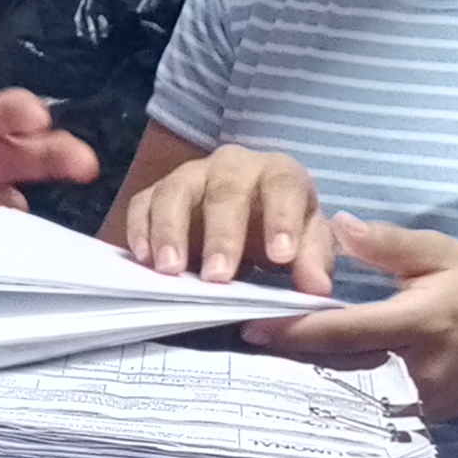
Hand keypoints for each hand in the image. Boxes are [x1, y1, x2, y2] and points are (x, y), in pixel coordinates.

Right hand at [116, 146, 331, 287]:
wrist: (244, 217)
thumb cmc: (278, 230)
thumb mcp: (305, 245)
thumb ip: (312, 263)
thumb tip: (317, 289)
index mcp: (278, 175)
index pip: (283, 187)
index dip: (282, 220)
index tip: (280, 258)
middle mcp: (232, 167)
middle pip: (225, 191)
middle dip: (221, 235)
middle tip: (218, 277)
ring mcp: (191, 176)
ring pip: (176, 192)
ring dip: (171, 231)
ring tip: (171, 270)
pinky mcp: (158, 193)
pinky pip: (143, 203)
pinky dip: (140, 229)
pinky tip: (143, 259)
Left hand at [240, 215, 457, 420]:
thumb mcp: (446, 255)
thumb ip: (390, 243)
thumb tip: (337, 226)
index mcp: (419, 323)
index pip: (345, 330)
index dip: (295, 331)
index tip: (250, 326)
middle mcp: (413, 369)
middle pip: (334, 368)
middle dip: (284, 360)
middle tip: (236, 347)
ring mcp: (415, 403)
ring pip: (345, 394)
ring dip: (300, 381)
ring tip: (252, 367)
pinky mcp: (415, 421)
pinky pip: (363, 408)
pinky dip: (329, 395)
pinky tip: (293, 385)